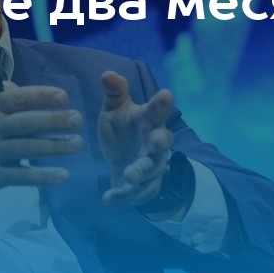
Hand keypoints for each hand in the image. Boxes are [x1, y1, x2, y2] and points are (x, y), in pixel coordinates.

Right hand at [0, 83, 84, 207]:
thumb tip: (21, 88)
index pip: (18, 98)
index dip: (42, 96)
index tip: (64, 97)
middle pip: (28, 123)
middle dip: (56, 121)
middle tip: (79, 120)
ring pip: (29, 148)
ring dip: (56, 147)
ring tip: (77, 144)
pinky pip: (22, 176)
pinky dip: (43, 176)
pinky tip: (62, 175)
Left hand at [98, 71, 175, 207]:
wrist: (122, 163)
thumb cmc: (123, 131)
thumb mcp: (116, 110)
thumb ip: (114, 93)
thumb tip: (107, 73)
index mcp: (148, 122)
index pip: (157, 111)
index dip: (162, 104)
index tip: (166, 94)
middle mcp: (153, 144)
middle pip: (162, 142)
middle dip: (161, 141)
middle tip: (159, 140)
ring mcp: (149, 167)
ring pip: (149, 170)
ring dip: (141, 172)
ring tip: (130, 175)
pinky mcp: (140, 188)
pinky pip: (133, 194)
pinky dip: (122, 196)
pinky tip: (109, 199)